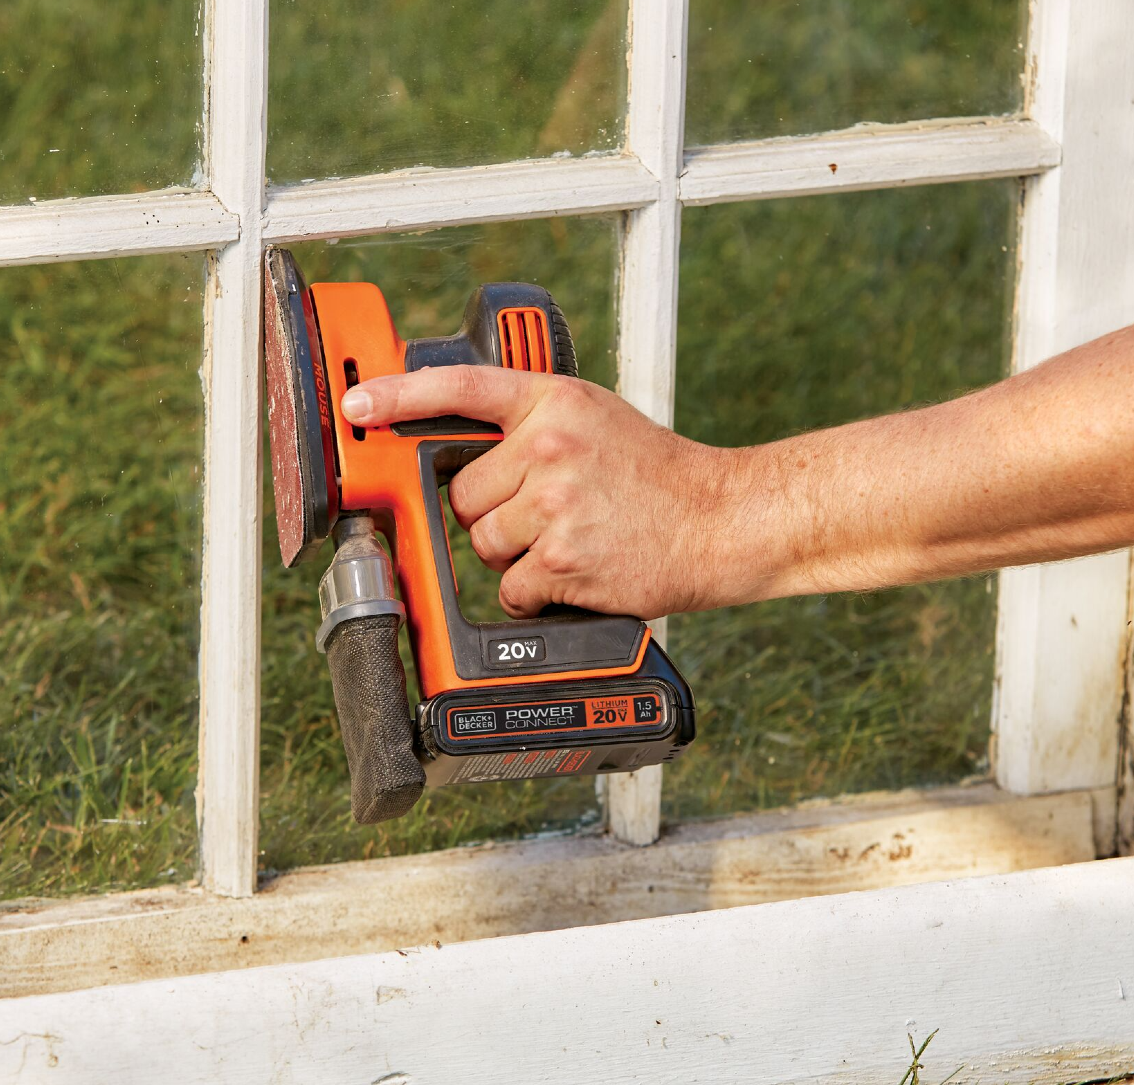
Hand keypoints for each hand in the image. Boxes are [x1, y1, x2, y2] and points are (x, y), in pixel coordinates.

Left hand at [341, 367, 758, 618]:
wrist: (720, 521)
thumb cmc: (661, 477)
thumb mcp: (597, 419)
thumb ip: (534, 423)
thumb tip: (466, 452)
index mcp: (554, 401)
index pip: (460, 389)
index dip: (400, 397)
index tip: (359, 408)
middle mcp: (549, 447)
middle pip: (463, 494)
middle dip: (493, 512)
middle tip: (546, 512)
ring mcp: (555, 505)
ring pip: (483, 544)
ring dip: (514, 556)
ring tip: (569, 541)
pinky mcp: (562, 561)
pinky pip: (511, 588)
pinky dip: (537, 593)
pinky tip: (577, 573)